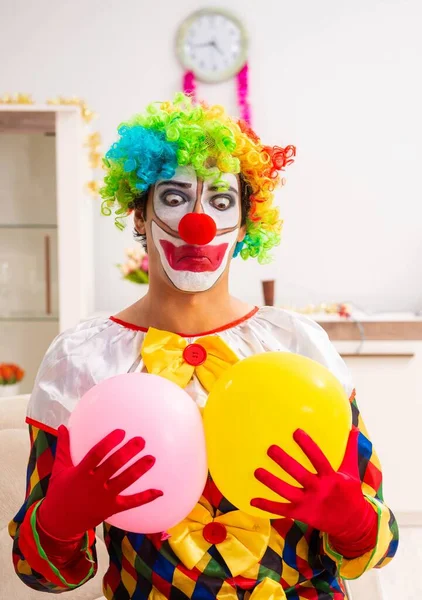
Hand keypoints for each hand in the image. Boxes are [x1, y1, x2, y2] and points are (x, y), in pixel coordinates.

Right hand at [38, 425, 161, 539]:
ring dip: (139, 470)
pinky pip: (131, 503)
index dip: (109, 443)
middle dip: (128, 452)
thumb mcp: (59, 470)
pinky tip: (160, 491)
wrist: (59, 523)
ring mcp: (104, 498)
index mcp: (81, 473)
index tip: (121, 432)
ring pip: (124, 482)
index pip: (96, 455)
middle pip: (113, 466)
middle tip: (141, 440)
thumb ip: (63, 448)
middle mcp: (94, 485)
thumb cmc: (60, 492)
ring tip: (151, 458)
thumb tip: (62, 427)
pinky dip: (146, 498)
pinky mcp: (111, 509)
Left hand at [251, 428, 376, 550]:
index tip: (296, 432)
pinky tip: (253, 500)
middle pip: (299, 474)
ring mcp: (309, 503)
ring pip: (287, 492)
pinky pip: (282, 510)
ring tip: (257, 471)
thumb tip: (353, 428)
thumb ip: (350, 449)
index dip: (308, 446)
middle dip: (284, 462)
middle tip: (271, 449)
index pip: (318, 459)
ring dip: (271, 482)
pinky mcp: (301, 514)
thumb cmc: (351, 494)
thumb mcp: (352, 472)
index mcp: (331, 478)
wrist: (353, 525)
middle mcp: (319, 490)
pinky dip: (267, 506)